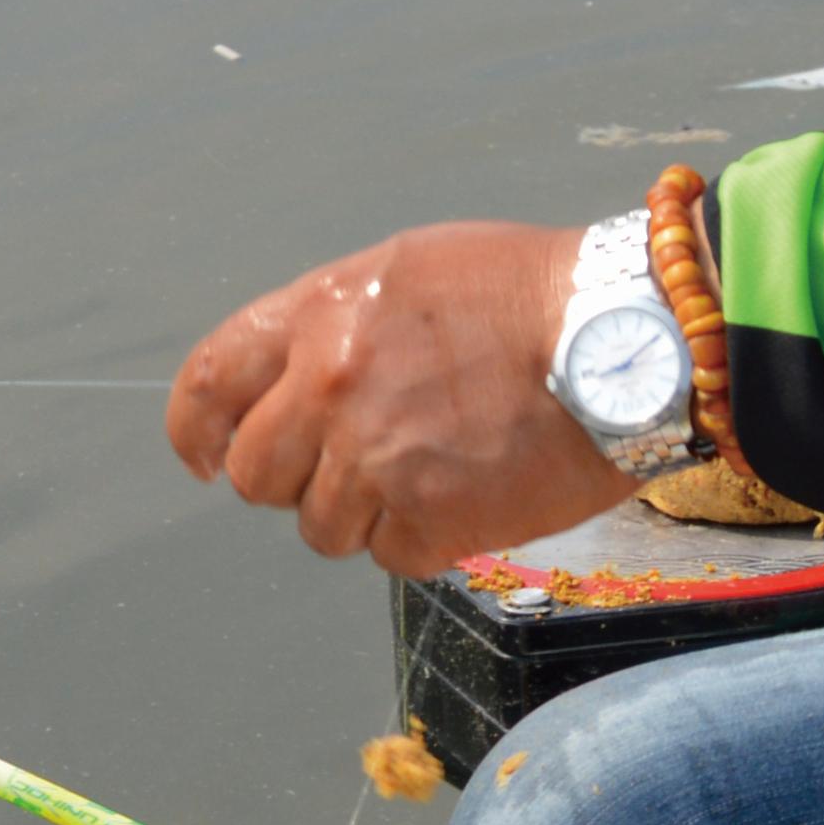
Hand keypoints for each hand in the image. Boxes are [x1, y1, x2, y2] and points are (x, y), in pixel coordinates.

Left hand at [166, 220, 624, 576]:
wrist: (628, 336)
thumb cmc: (526, 291)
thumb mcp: (407, 269)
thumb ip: (333, 322)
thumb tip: (289, 377)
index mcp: (317, 316)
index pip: (205, 384)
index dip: (195, 432)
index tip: (205, 457)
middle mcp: (329, 390)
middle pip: (255, 476)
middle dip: (291, 479)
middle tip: (348, 466)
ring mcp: (377, 461)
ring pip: (319, 527)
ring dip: (362, 513)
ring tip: (427, 472)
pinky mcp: (433, 520)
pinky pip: (390, 555)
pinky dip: (423, 539)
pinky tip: (467, 496)